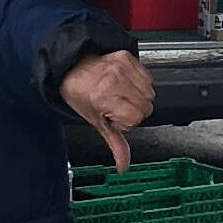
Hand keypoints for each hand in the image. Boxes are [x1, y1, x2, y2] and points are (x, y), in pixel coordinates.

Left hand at [61, 50, 153, 168]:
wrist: (73, 69)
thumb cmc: (81, 94)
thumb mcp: (96, 122)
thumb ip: (115, 143)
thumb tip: (123, 165)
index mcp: (105, 98)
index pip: (136, 118)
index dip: (127, 122)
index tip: (114, 117)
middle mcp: (114, 81)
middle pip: (146, 106)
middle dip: (134, 111)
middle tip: (117, 106)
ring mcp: (122, 67)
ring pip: (150, 92)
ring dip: (138, 97)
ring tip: (121, 95)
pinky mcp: (128, 57)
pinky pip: (148, 76)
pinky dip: (140, 83)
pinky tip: (125, 84)